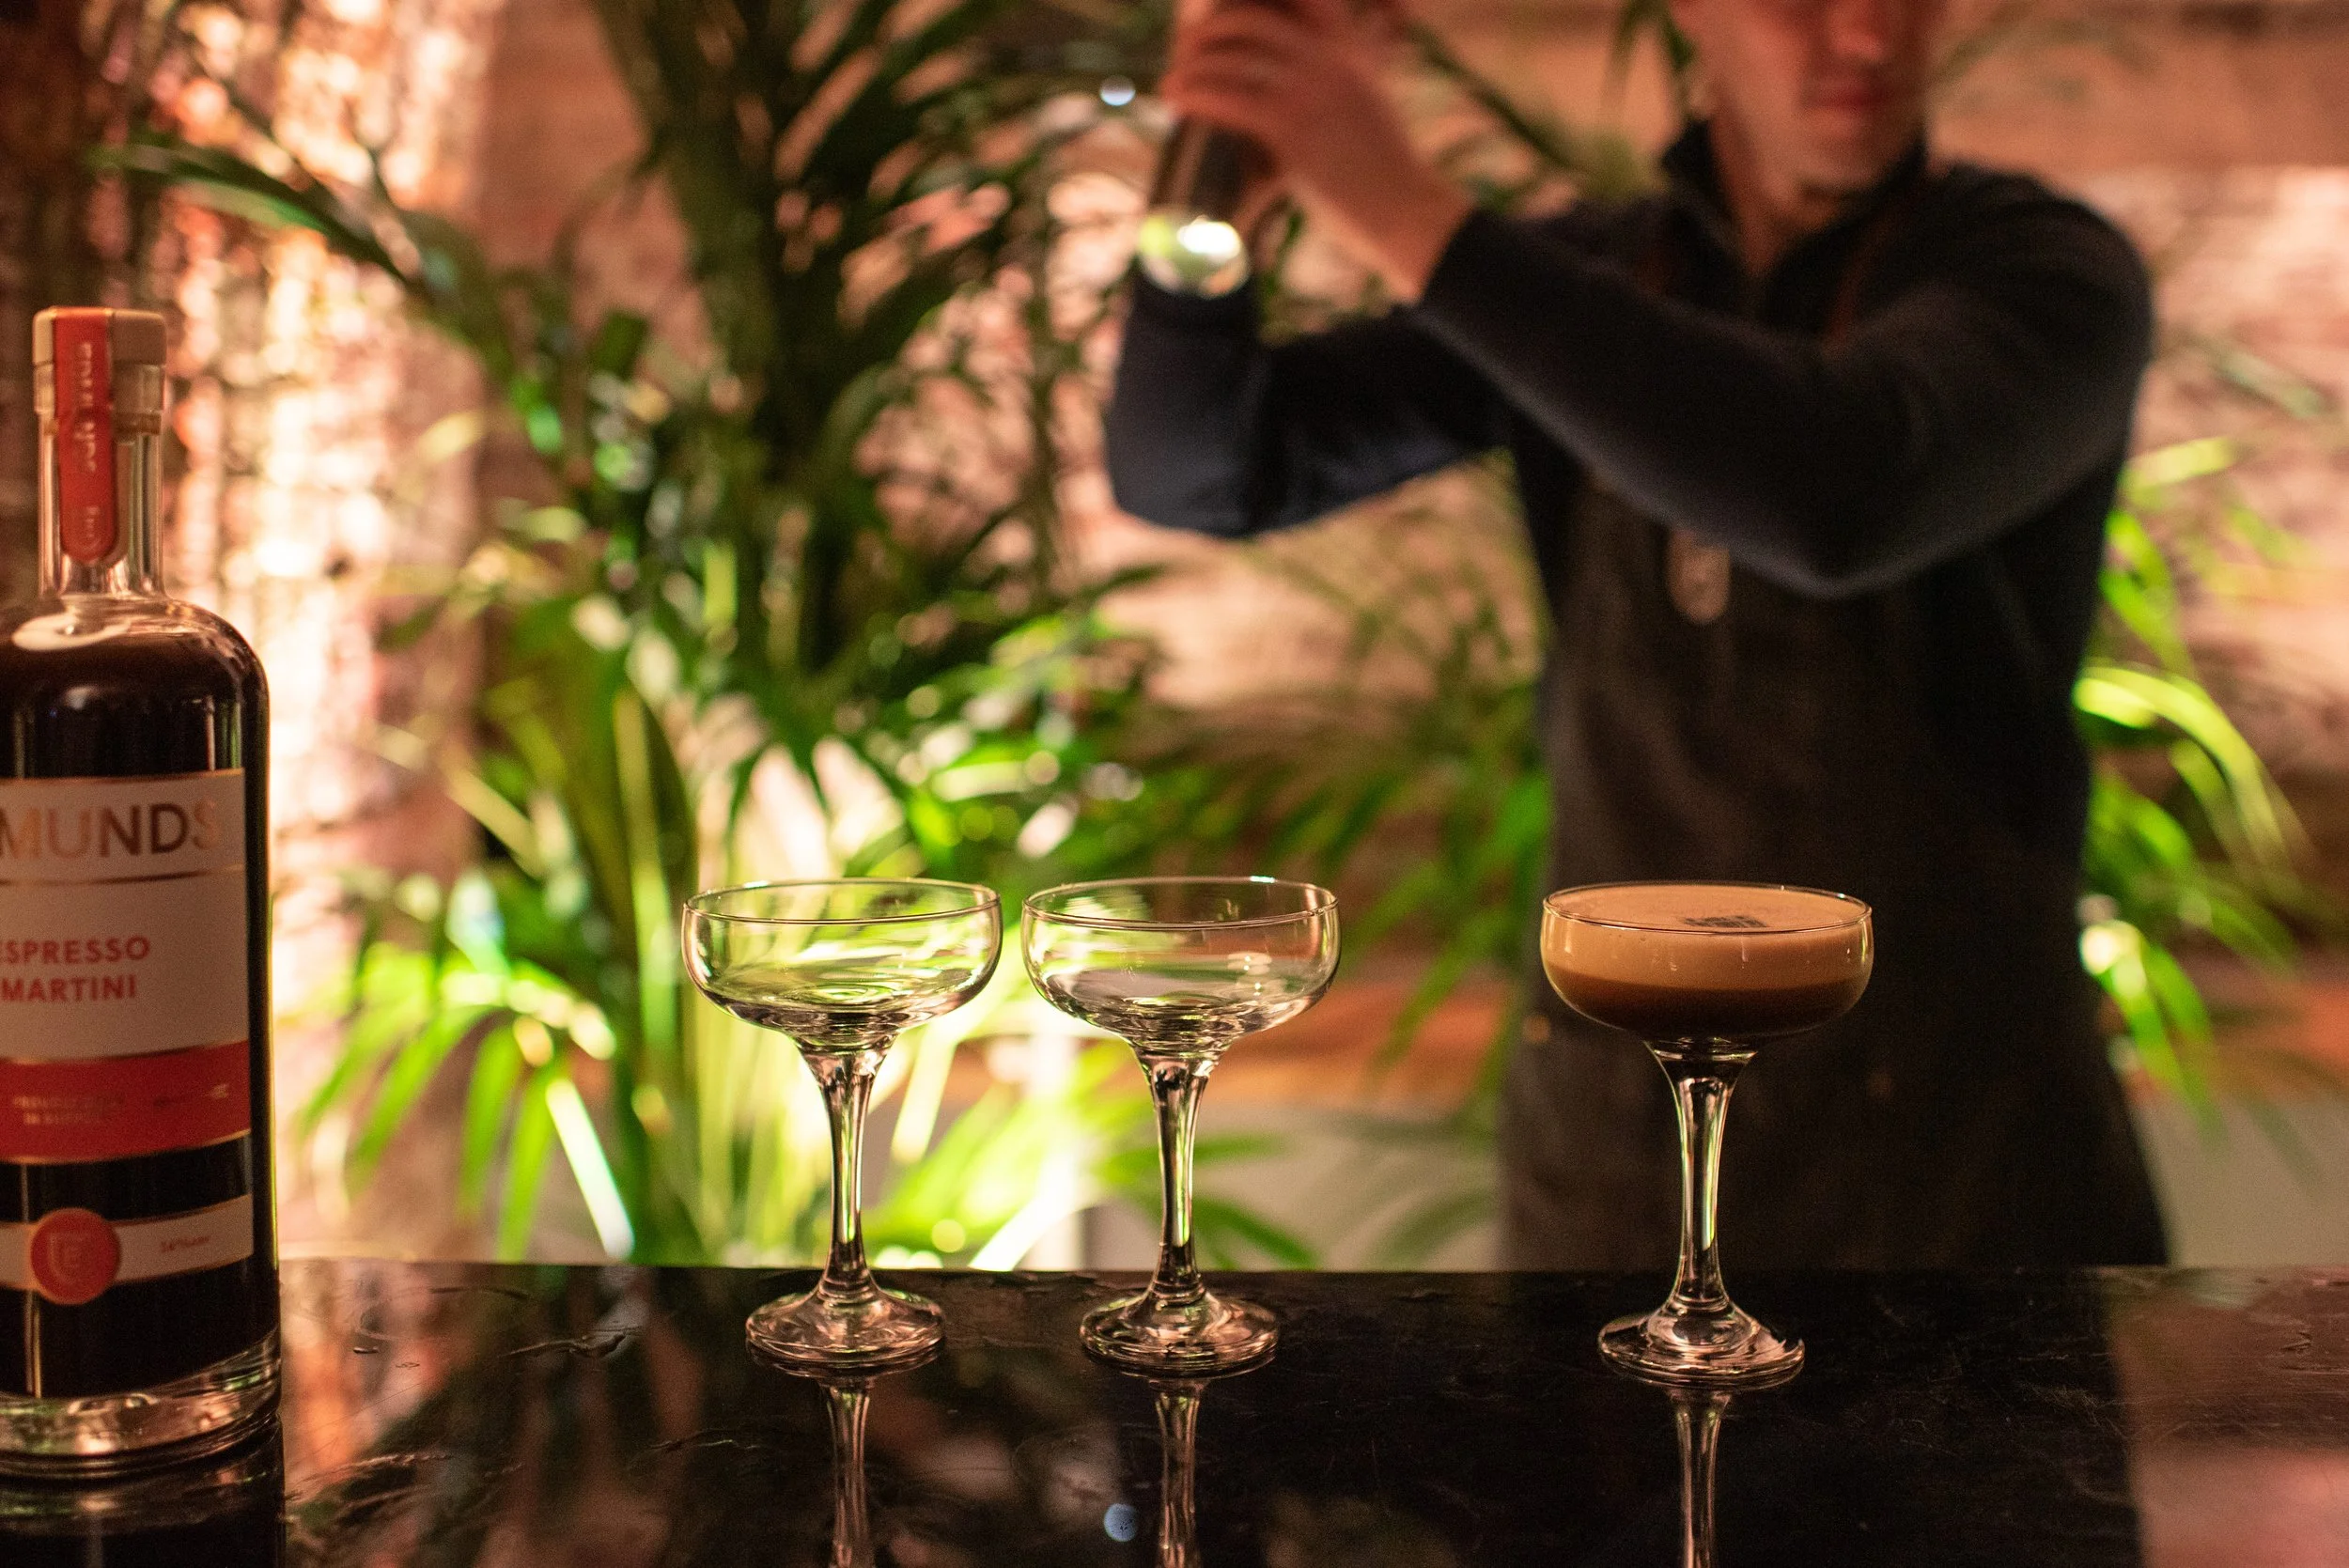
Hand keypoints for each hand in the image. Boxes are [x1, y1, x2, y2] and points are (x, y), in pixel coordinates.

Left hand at [1161, 0, 1472, 300]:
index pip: (1294, 2)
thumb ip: (1336, 87)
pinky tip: (1176, 100)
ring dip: (1189, 65)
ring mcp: (1309, 89)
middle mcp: (1328, 59)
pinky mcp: (1290, 126)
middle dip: (1206, 33)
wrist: (1408, 211)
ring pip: (1229, 54)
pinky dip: (1191, 93)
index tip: (1220, 24)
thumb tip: (1291, 96)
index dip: (1247, 7)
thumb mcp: (1368, 108)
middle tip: (1186, 57)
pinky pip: (1224, 95)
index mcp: (1348, 49)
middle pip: (1248, 18)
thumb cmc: (1387, 175)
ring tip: (1172, 83)